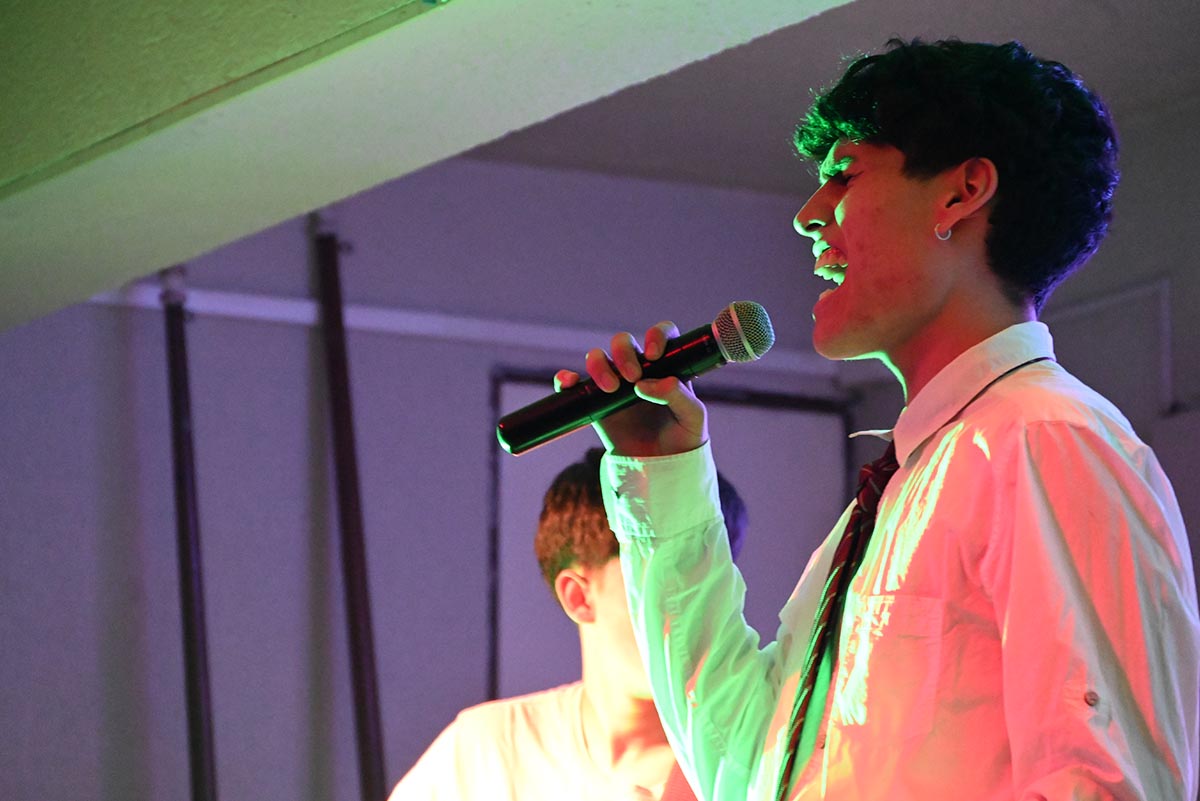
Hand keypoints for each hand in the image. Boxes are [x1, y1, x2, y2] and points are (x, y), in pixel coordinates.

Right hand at [554, 321, 708, 457]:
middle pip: (623, 342)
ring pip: (597, 356)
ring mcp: (615, 385)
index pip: (661, 334)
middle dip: (624, 353)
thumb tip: (645, 384)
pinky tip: (569, 382)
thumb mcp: (693, 417)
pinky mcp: (595, 404)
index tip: (654, 354)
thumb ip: (677, 396)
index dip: (656, 335)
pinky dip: (566, 379)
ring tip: (610, 388)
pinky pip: (574, 384)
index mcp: (667, 366)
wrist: (661, 468)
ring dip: (599, 364)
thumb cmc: (683, 439)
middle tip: (632, 377)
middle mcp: (639, 370)